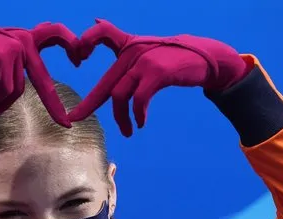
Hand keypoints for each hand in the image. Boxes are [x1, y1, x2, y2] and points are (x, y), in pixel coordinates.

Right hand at [0, 22, 80, 126]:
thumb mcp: (4, 52)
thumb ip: (21, 60)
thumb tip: (35, 82)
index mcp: (27, 37)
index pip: (55, 34)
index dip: (70, 44)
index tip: (80, 59)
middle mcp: (24, 41)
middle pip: (42, 81)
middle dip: (53, 106)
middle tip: (65, 124)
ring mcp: (14, 50)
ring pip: (17, 90)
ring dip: (3, 102)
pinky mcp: (3, 59)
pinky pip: (6, 90)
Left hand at [68, 19, 251, 135]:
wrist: (206, 58)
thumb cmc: (173, 57)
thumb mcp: (146, 49)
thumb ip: (122, 45)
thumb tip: (96, 22)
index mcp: (129, 44)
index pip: (103, 33)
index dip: (86, 42)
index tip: (78, 60)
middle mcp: (134, 50)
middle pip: (106, 82)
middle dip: (89, 103)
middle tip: (75, 119)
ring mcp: (145, 61)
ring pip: (120, 95)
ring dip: (121, 117)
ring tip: (127, 131)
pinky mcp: (158, 73)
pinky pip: (139, 99)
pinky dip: (137, 115)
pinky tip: (141, 123)